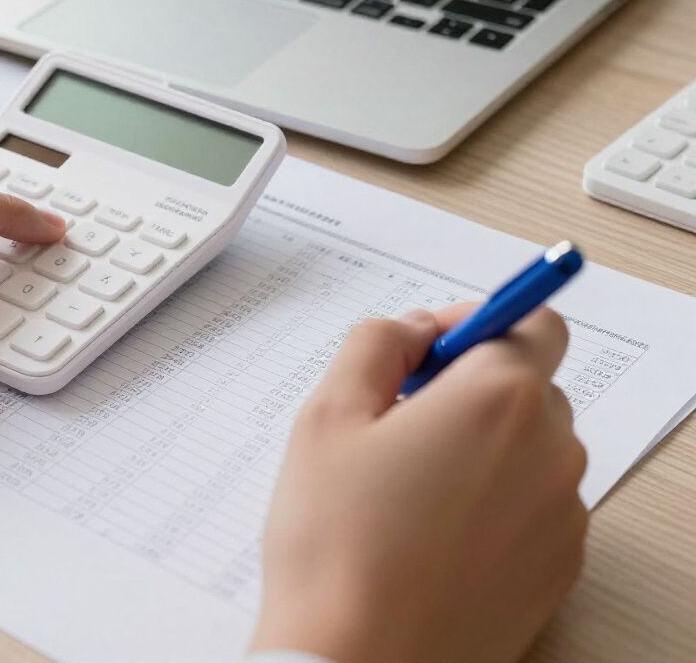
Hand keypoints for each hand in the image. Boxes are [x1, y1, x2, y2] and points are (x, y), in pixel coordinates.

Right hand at [251, 304, 586, 662]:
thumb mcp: (330, 412)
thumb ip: (377, 341)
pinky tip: (433, 528)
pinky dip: (497, 496)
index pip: (533, 321)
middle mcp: (550, 452)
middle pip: (530, 383)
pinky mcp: (558, 570)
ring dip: (484, 440)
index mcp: (498, 400)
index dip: (480, 321)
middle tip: (402, 414)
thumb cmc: (337, 541)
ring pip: (532, 444)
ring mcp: (562, 518)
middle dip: (472, 382)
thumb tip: (415, 326)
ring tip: (409, 481)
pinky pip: (537, 502)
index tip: (432, 345)